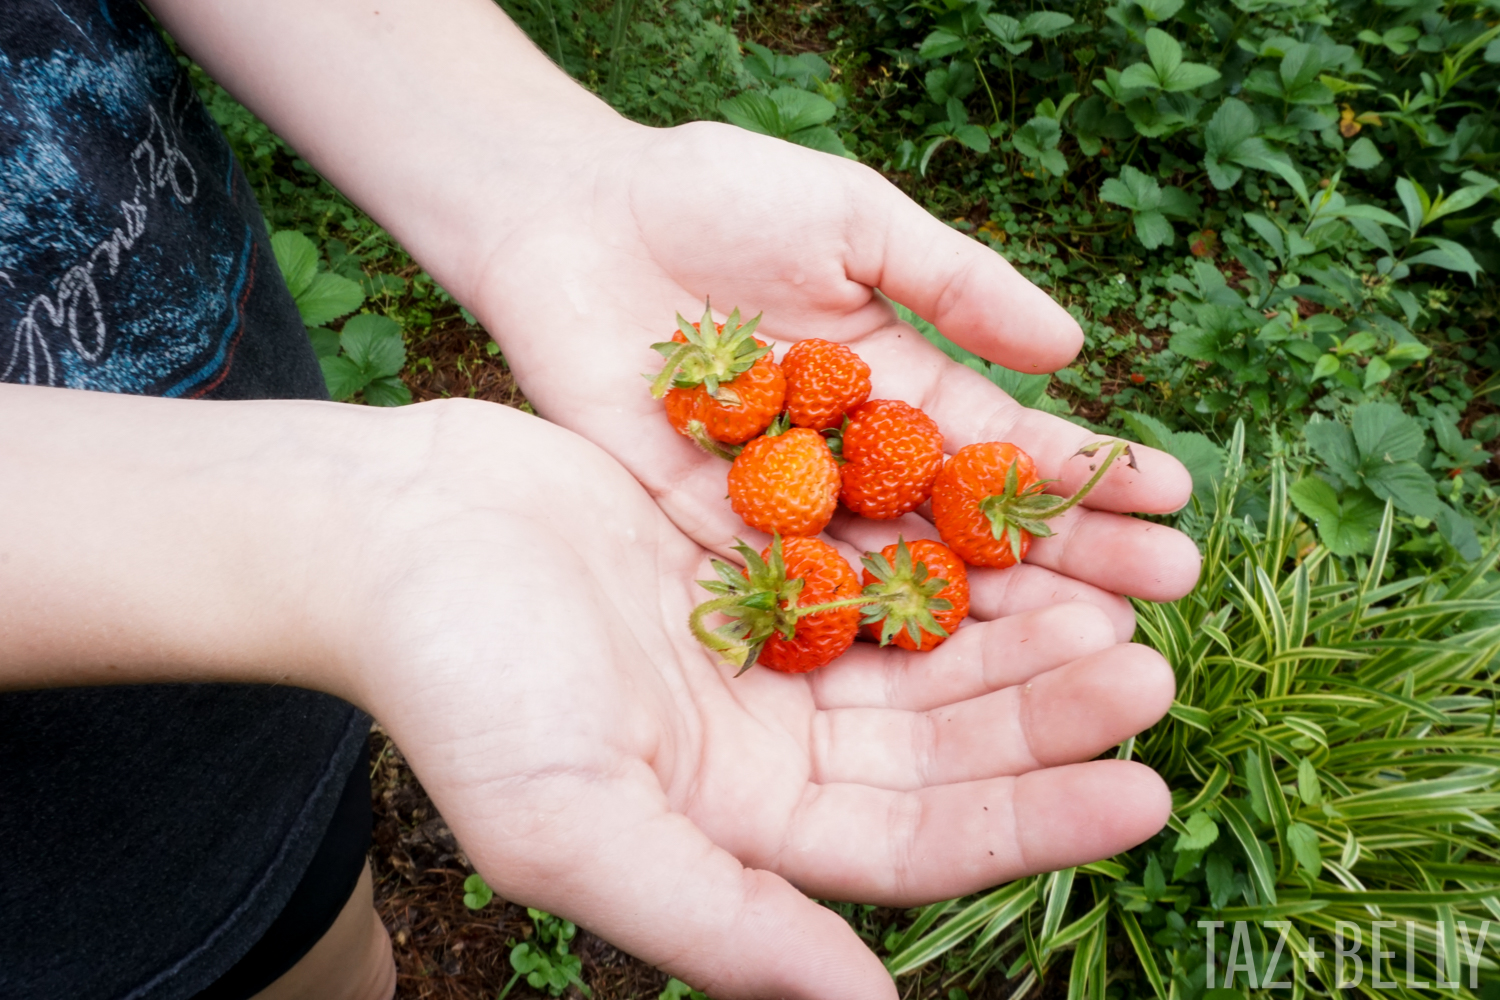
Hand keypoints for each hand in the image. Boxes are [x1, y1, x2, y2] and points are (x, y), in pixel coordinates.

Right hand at [347, 400, 1176, 999]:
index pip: (912, 845)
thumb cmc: (462, 684)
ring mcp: (763, 647)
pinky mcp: (754, 555)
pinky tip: (1022, 532)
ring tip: (1116, 607)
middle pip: (937, 747)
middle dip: (1045, 720)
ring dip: (1017, 637)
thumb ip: (720, 923)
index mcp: (735, 825)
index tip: (1144, 795)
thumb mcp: (576, 827)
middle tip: (1150, 675)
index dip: (1029, 824)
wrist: (393, 531)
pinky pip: (876, 560)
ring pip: (923, 653)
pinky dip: (949, 553)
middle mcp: (764, 748)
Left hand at [470, 122, 1201, 636]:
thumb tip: (1070, 348)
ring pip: (897, 574)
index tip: (1175, 502)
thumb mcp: (852, 219)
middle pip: (969, 526)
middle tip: (1163, 598)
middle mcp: (854, 461)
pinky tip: (936, 658)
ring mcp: (787, 508)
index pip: (1008, 441)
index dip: (1086, 471)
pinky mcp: (710, 538)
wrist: (572, 217)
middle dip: (1067, 560)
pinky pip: (794, 588)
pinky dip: (862, 623)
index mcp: (897, 383)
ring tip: (1083, 643)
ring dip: (988, 613)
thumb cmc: (714, 196)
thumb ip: (952, 283)